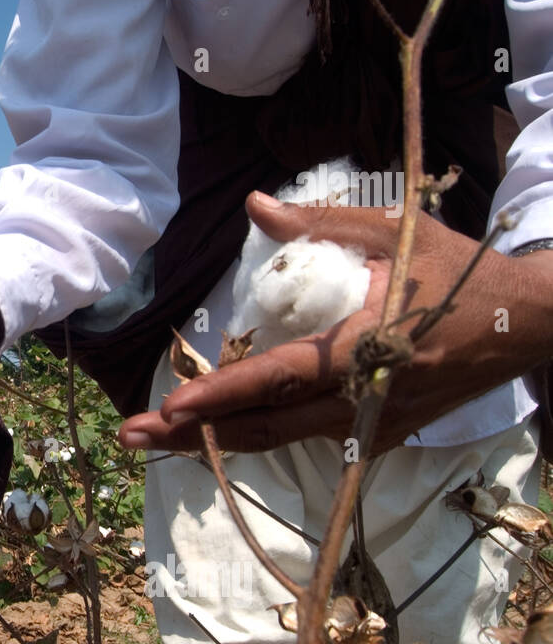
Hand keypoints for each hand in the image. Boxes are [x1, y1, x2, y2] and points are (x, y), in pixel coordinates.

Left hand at [119, 191, 552, 453]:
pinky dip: (255, 433)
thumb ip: (317, 223)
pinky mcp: (374, 437)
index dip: (220, 397)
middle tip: (129, 435)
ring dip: (213, 440)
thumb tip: (253, 203)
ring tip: (154, 437)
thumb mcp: (393, 233)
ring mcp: (367, 426)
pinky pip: (302, 438)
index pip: (276, 379)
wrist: (528, 326)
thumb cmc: (457, 271)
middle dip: (191, 436)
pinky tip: (214, 429)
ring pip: (276, 440)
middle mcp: (358, 400)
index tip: (169, 409)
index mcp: (361, 348)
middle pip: (261, 427)